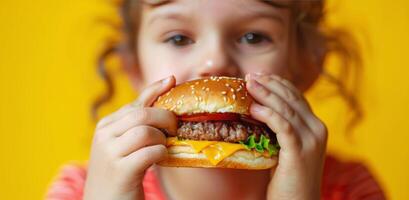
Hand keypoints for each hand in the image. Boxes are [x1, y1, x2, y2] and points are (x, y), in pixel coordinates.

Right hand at [83, 76, 176, 199]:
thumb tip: (164, 106)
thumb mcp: (124, 146)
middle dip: (166, 118)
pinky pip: (150, 152)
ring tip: (163, 148)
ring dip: (162, 139)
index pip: (135, 102)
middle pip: (143, 114)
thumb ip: (137, 127)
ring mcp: (110, 153)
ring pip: (147, 131)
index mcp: (106, 126)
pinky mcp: (120, 171)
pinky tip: (160, 160)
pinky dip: (161, 154)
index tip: (172, 79)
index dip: (155, 90)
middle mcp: (104, 135)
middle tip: (174, 130)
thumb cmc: (120, 174)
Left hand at [245, 73, 327, 199]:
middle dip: (269, 84)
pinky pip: (283, 126)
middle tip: (250, 75)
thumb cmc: (288, 178)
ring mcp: (311, 140)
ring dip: (265, 94)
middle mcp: (317, 129)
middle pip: (291, 98)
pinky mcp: (299, 152)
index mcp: (315, 126)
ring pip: (286, 109)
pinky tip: (253, 108)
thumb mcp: (287, 147)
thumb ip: (281, 129)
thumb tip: (258, 109)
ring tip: (248, 84)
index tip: (259, 75)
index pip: (297, 96)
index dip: (278, 83)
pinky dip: (268, 114)